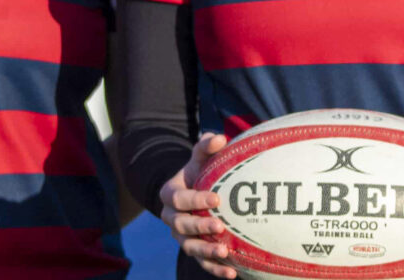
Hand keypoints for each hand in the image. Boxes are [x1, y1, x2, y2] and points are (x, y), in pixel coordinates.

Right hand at [159, 133, 237, 277]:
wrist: (193, 193)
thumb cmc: (200, 172)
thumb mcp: (200, 158)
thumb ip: (207, 147)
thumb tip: (220, 137)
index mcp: (170, 195)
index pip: (179, 199)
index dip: (195, 199)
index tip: (217, 198)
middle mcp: (172, 218)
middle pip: (182, 225)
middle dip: (200, 227)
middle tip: (220, 226)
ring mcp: (181, 237)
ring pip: (190, 248)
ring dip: (207, 252)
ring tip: (225, 253)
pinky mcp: (194, 251)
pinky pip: (202, 263)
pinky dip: (216, 270)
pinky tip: (233, 273)